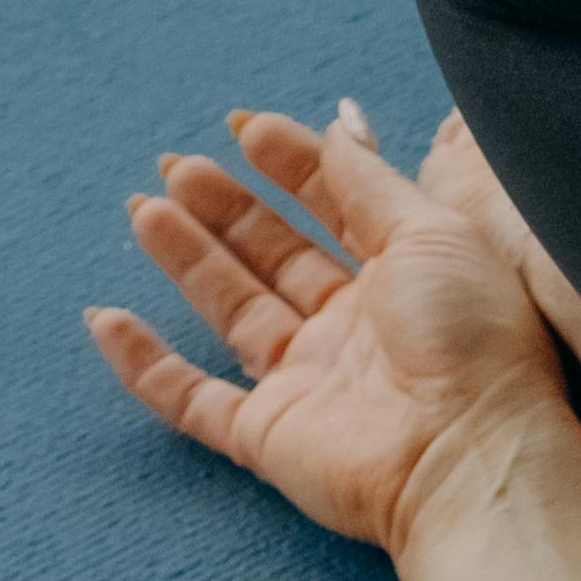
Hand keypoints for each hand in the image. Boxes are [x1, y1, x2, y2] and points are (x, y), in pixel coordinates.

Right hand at [88, 99, 572, 559]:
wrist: (471, 455)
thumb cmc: (473, 339)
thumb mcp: (434, 234)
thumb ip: (373, 184)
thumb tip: (337, 125)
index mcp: (404, 277)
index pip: (337, 208)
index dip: (291, 164)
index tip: (244, 126)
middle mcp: (354, 327)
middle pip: (274, 255)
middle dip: (225, 208)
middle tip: (176, 164)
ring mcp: (308, 381)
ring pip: (231, 310)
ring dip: (186, 259)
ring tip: (144, 208)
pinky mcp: (268, 434)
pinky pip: (192, 399)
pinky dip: (145, 366)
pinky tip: (107, 320)